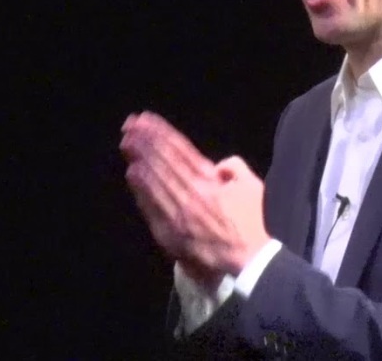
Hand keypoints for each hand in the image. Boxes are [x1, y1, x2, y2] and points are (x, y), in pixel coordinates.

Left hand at [120, 111, 271, 276]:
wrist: (252, 259)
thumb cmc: (253, 221)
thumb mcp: (252, 185)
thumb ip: (235, 168)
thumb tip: (219, 166)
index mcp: (210, 182)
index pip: (180, 151)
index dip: (161, 133)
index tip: (146, 121)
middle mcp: (190, 195)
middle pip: (163, 162)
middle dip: (145, 142)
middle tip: (129, 126)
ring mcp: (178, 215)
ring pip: (155, 181)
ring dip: (140, 160)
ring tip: (127, 143)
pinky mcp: (171, 234)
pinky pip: (152, 207)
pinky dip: (142, 189)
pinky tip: (133, 174)